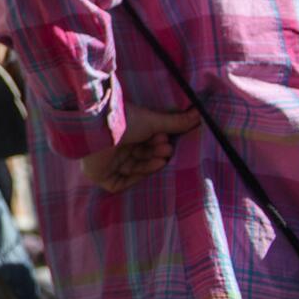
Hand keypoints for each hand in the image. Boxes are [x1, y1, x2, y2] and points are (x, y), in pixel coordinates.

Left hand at [79, 106, 200, 193]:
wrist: (99, 128)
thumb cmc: (123, 120)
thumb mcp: (153, 121)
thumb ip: (174, 122)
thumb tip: (199, 115)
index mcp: (121, 132)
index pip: (142, 143)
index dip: (156, 143)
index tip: (167, 138)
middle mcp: (113, 147)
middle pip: (139, 156)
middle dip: (155, 152)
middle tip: (167, 147)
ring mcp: (106, 161)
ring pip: (133, 168)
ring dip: (150, 162)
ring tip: (163, 154)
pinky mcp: (99, 175)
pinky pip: (119, 183)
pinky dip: (136, 177)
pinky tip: (151, 168)